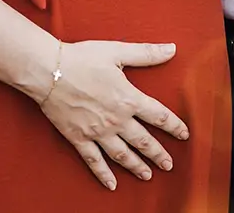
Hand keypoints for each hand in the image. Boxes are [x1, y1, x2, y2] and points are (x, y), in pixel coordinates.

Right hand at [34, 40, 189, 189]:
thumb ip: (146, 54)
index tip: (184, 134)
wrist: (49, 72)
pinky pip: (94, 161)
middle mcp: (116, 120)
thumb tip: (172, 49)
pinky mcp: (79, 139)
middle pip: (144, 141)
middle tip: (169, 165)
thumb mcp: (117, 51)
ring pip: (123, 155)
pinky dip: (104, 174)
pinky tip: (112, 184)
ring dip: (137, 166)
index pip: (159, 116)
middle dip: (158, 154)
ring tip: (148, 175)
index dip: (174, 126)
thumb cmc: (82, 59)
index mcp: (128, 98)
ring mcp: (98, 132)